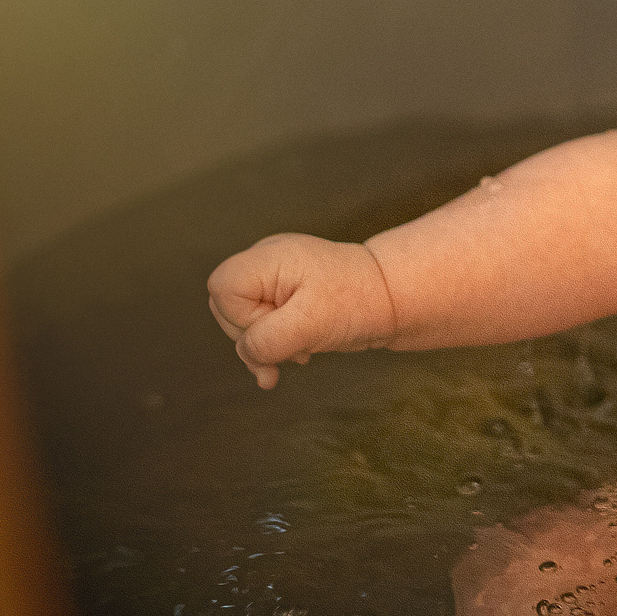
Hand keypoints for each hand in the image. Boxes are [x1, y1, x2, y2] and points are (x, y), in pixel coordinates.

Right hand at [205, 233, 397, 388]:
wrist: (394, 299)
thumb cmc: (358, 302)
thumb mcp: (311, 324)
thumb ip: (268, 339)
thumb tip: (248, 352)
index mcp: (269, 258)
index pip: (222, 288)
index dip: (241, 316)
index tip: (280, 322)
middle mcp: (267, 264)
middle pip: (225, 307)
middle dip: (255, 336)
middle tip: (295, 345)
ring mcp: (274, 280)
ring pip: (242, 321)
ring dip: (266, 347)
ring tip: (302, 353)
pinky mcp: (284, 298)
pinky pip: (261, 325)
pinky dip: (274, 347)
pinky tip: (297, 358)